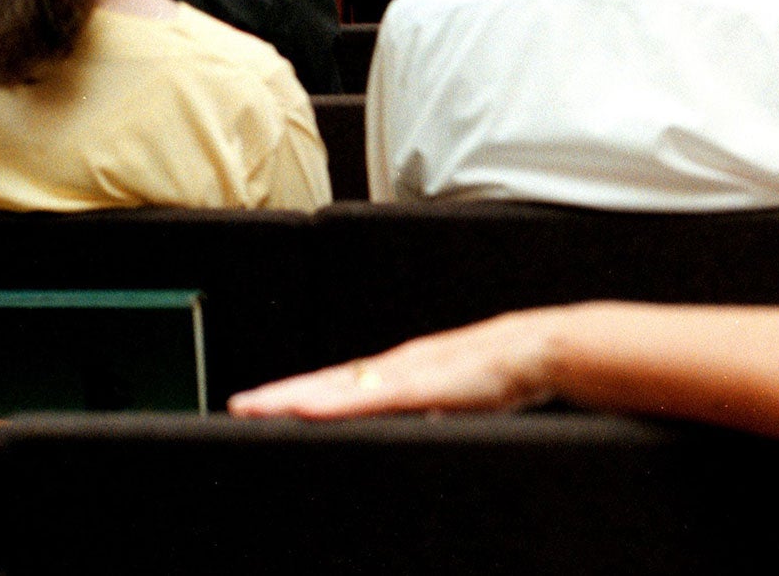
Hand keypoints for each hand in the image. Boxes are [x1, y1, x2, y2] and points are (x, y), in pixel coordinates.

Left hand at [229, 311, 558, 419]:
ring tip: (257, 406)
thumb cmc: (504, 374)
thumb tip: (412, 428)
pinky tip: (307, 408)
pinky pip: (367, 396)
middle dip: (281, 395)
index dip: (301, 394)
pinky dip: (334, 402)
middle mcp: (393, 368)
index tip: (266, 404)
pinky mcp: (419, 383)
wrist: (537, 350)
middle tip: (240, 405)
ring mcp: (403, 373)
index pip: (340, 384)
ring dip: (295, 396)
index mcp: (401, 372)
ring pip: (336, 386)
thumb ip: (428, 411)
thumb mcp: (455, 399)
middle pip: (327, 383)